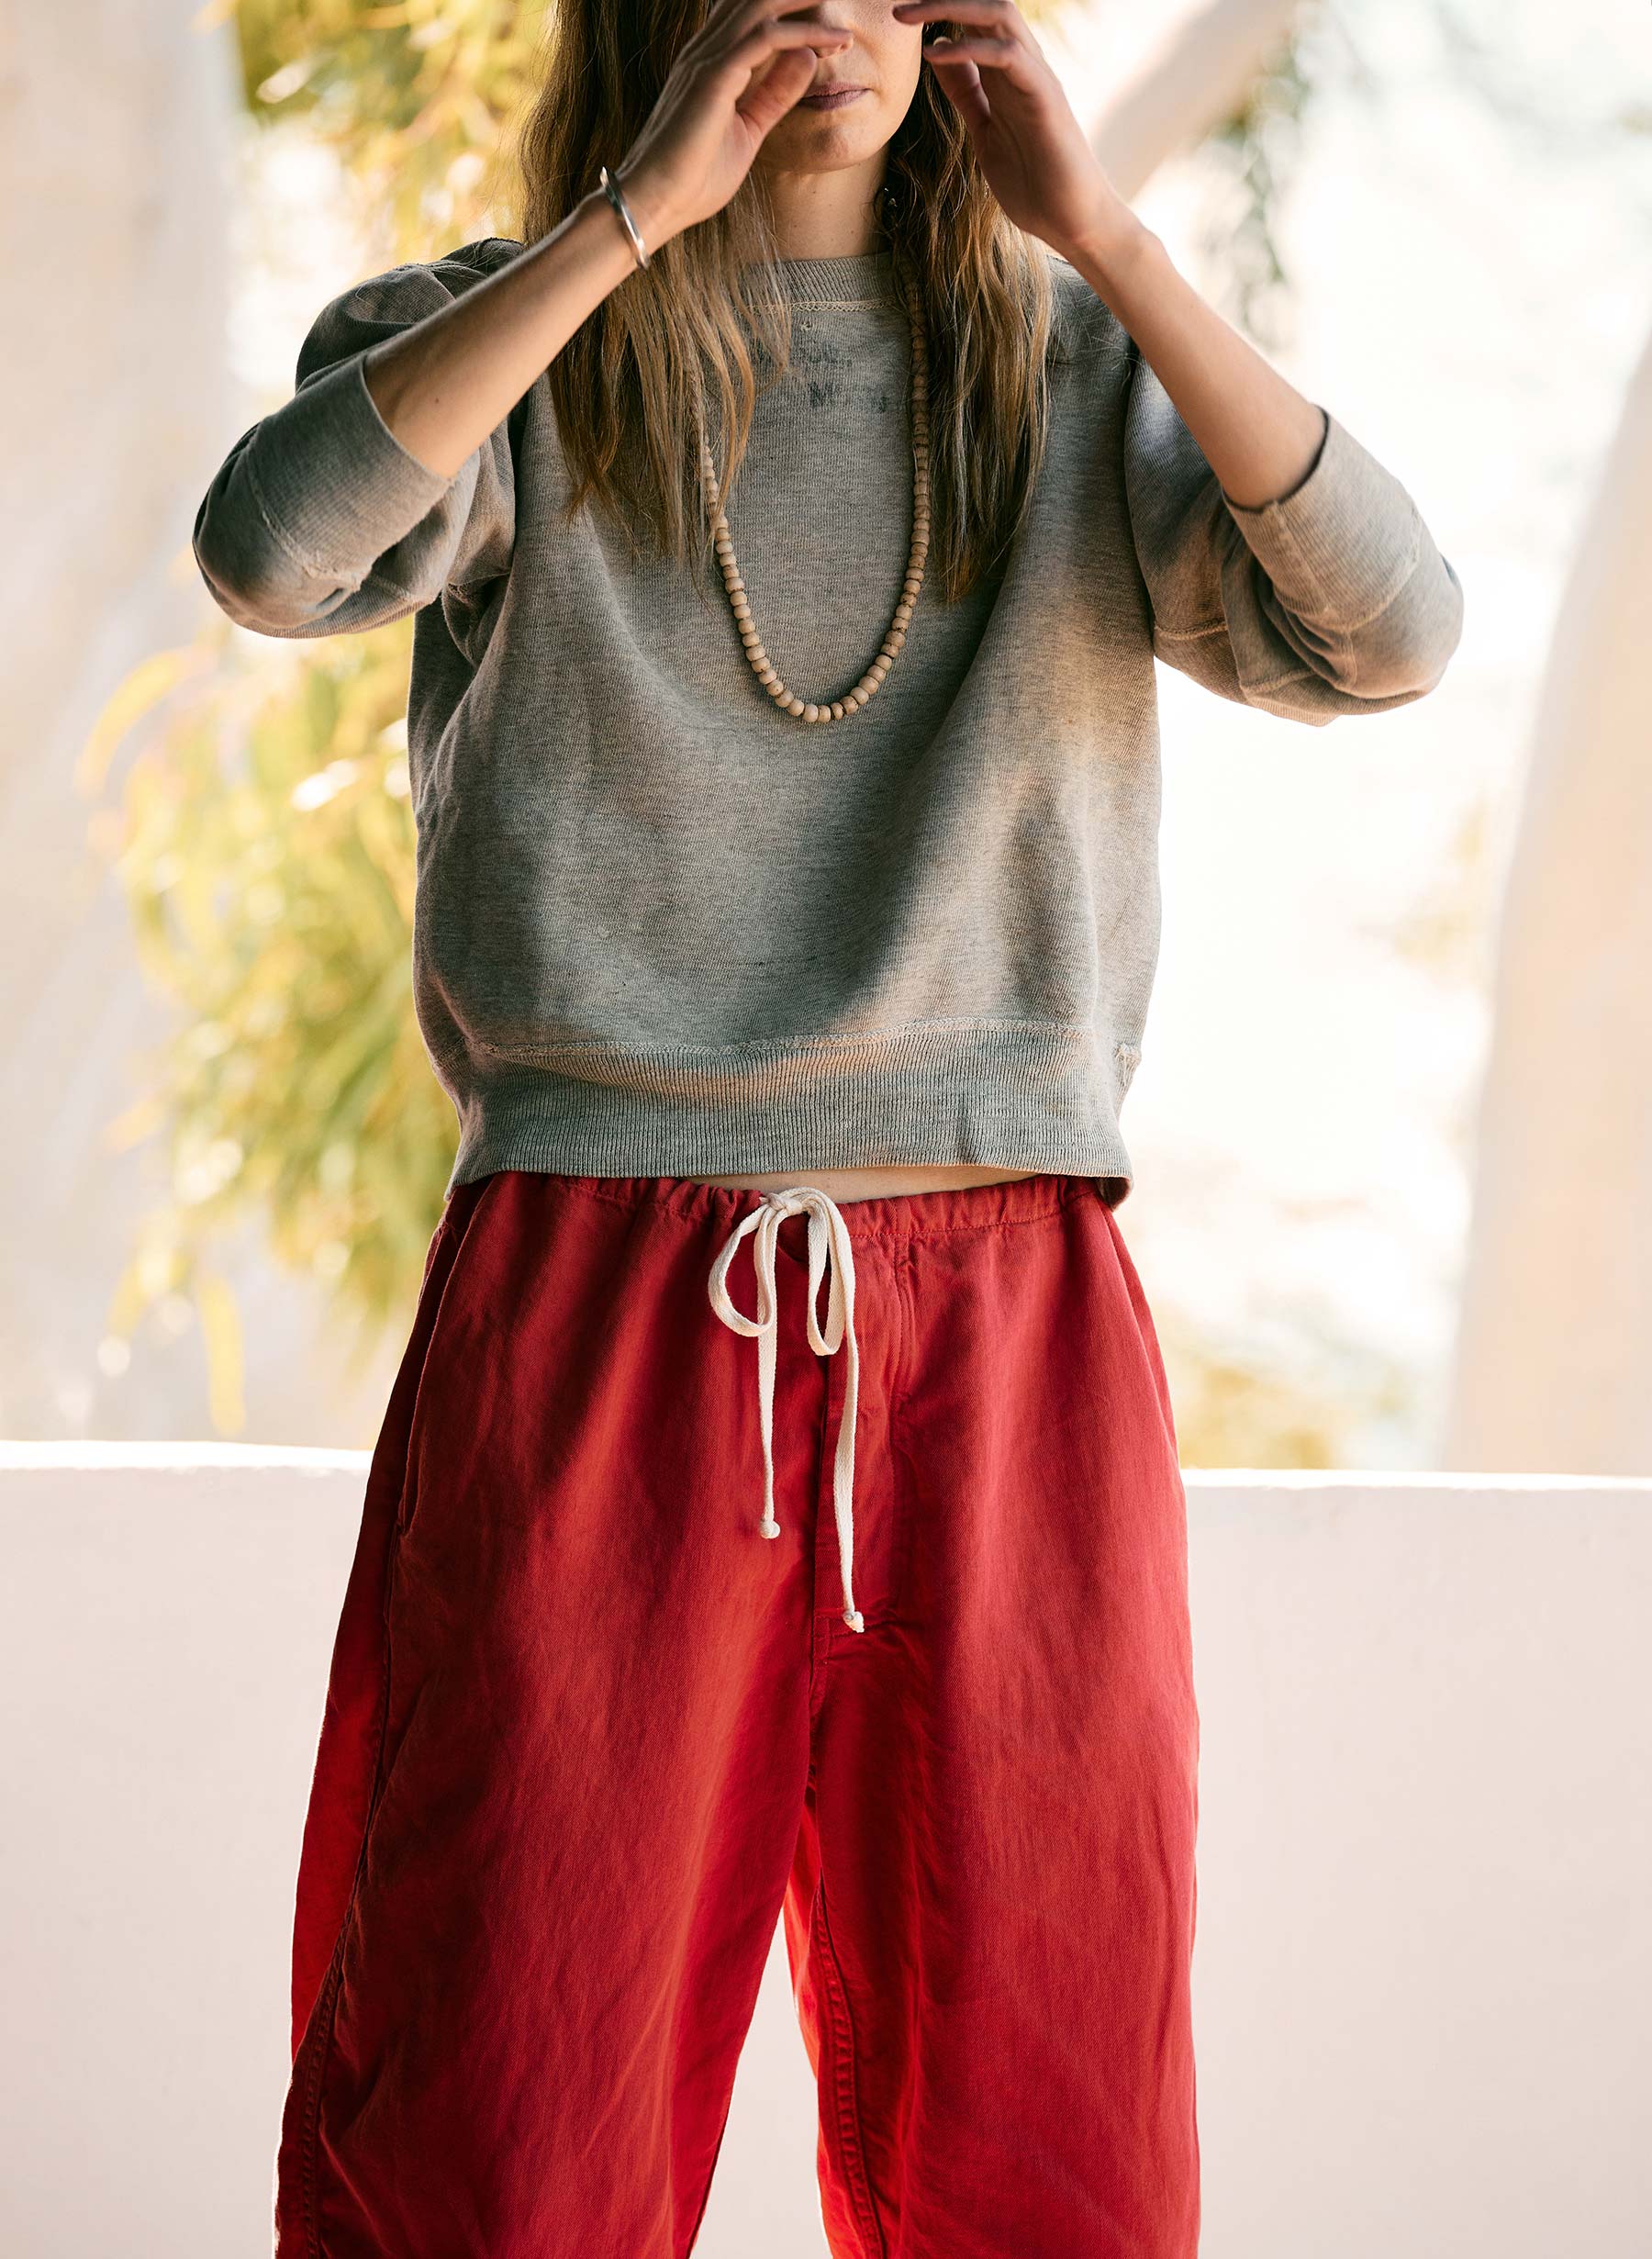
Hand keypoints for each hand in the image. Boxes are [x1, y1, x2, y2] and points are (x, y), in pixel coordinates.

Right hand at [614, 1, 852, 248]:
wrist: (655, 202)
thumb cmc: (693, 177)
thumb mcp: (747, 131)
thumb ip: (773, 95)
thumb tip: (805, 60)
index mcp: (711, 61)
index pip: (753, 14)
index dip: (792, 7)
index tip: (835, 20)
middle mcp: (706, 50)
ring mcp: (708, 60)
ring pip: (763, 6)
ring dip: (806, 1)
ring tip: (843, 4)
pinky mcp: (715, 77)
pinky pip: (766, 38)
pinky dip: (802, 34)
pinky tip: (832, 40)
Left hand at [891, 0, 1134, 265]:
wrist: (1071, 222)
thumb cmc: (1033, 183)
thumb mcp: (984, 131)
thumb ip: (966, 93)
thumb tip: (938, 55)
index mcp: (1006, 74)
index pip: (975, 22)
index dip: (940, 11)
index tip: (900, 17)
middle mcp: (1023, 67)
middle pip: (986, 7)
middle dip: (943, 0)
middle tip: (897, 9)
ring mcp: (1036, 78)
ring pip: (999, 15)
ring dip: (952, 8)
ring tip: (908, 17)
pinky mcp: (1045, 98)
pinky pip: (1008, 55)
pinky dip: (969, 48)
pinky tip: (935, 54)